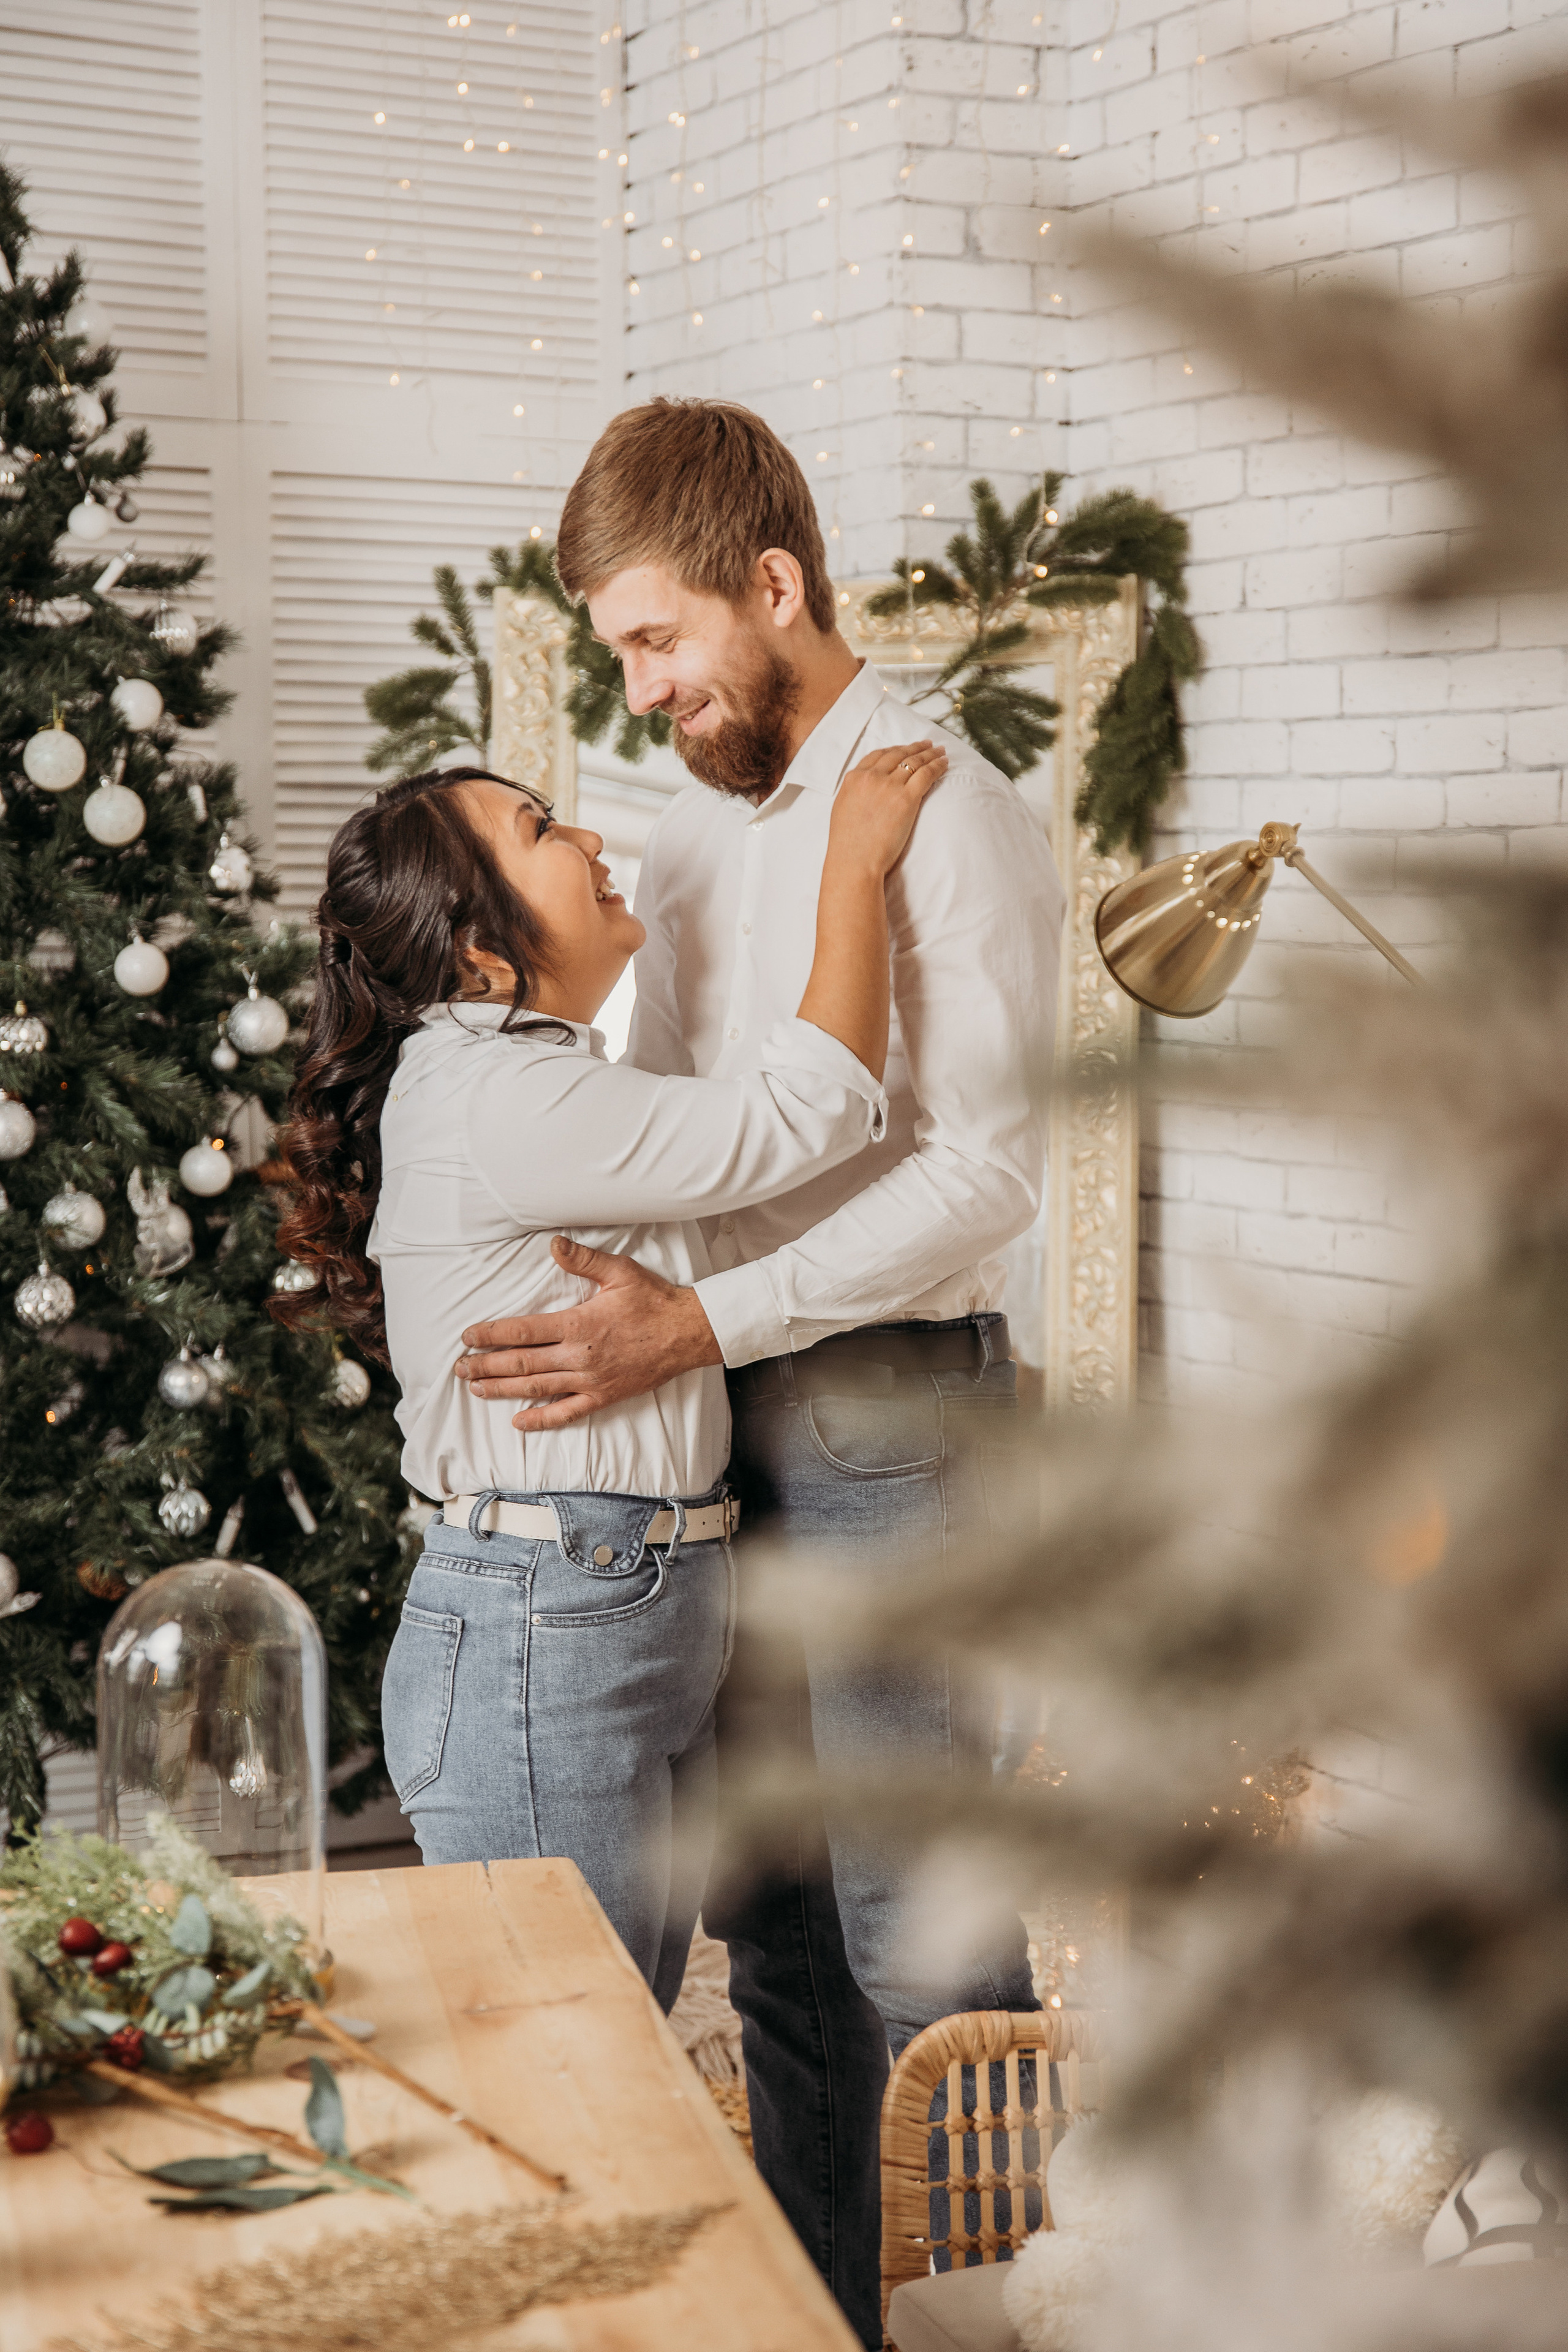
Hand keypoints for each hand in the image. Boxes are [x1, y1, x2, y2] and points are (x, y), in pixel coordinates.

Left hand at [453, 1235, 722, 1429]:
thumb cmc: (653, 1300)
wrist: (688, 1333)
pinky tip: (519, 1422)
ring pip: (537, 1388)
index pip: (522, 1331)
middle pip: (521, 1364)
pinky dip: (541, 1420)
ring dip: (503, 1389)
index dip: (490, 1335)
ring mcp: (590, 1380)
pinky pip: (567, 1412)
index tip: (468, 1337)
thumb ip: (583, 1259)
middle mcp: (579, 1356)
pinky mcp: (603, 1396)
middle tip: (460, 1367)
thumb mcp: (619, 1271)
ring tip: (476, 1388)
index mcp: (578, 1324)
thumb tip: (553, 1244)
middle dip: (486, 1365)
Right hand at [829, 739, 947, 877]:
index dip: (895, 749)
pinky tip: (945, 764)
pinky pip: (926, 774)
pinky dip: (937, 766)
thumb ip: (856, 793)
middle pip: (898, 754)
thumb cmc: (848, 844)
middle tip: (928, 744)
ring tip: (940, 751)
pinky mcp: (907, 798)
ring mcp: (889, 786)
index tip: (905, 748)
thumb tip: (866, 790)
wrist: (855, 861)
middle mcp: (871, 777)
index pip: (878, 755)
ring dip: (930, 754)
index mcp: (854, 778)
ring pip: (915, 761)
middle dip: (915, 747)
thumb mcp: (843, 809)